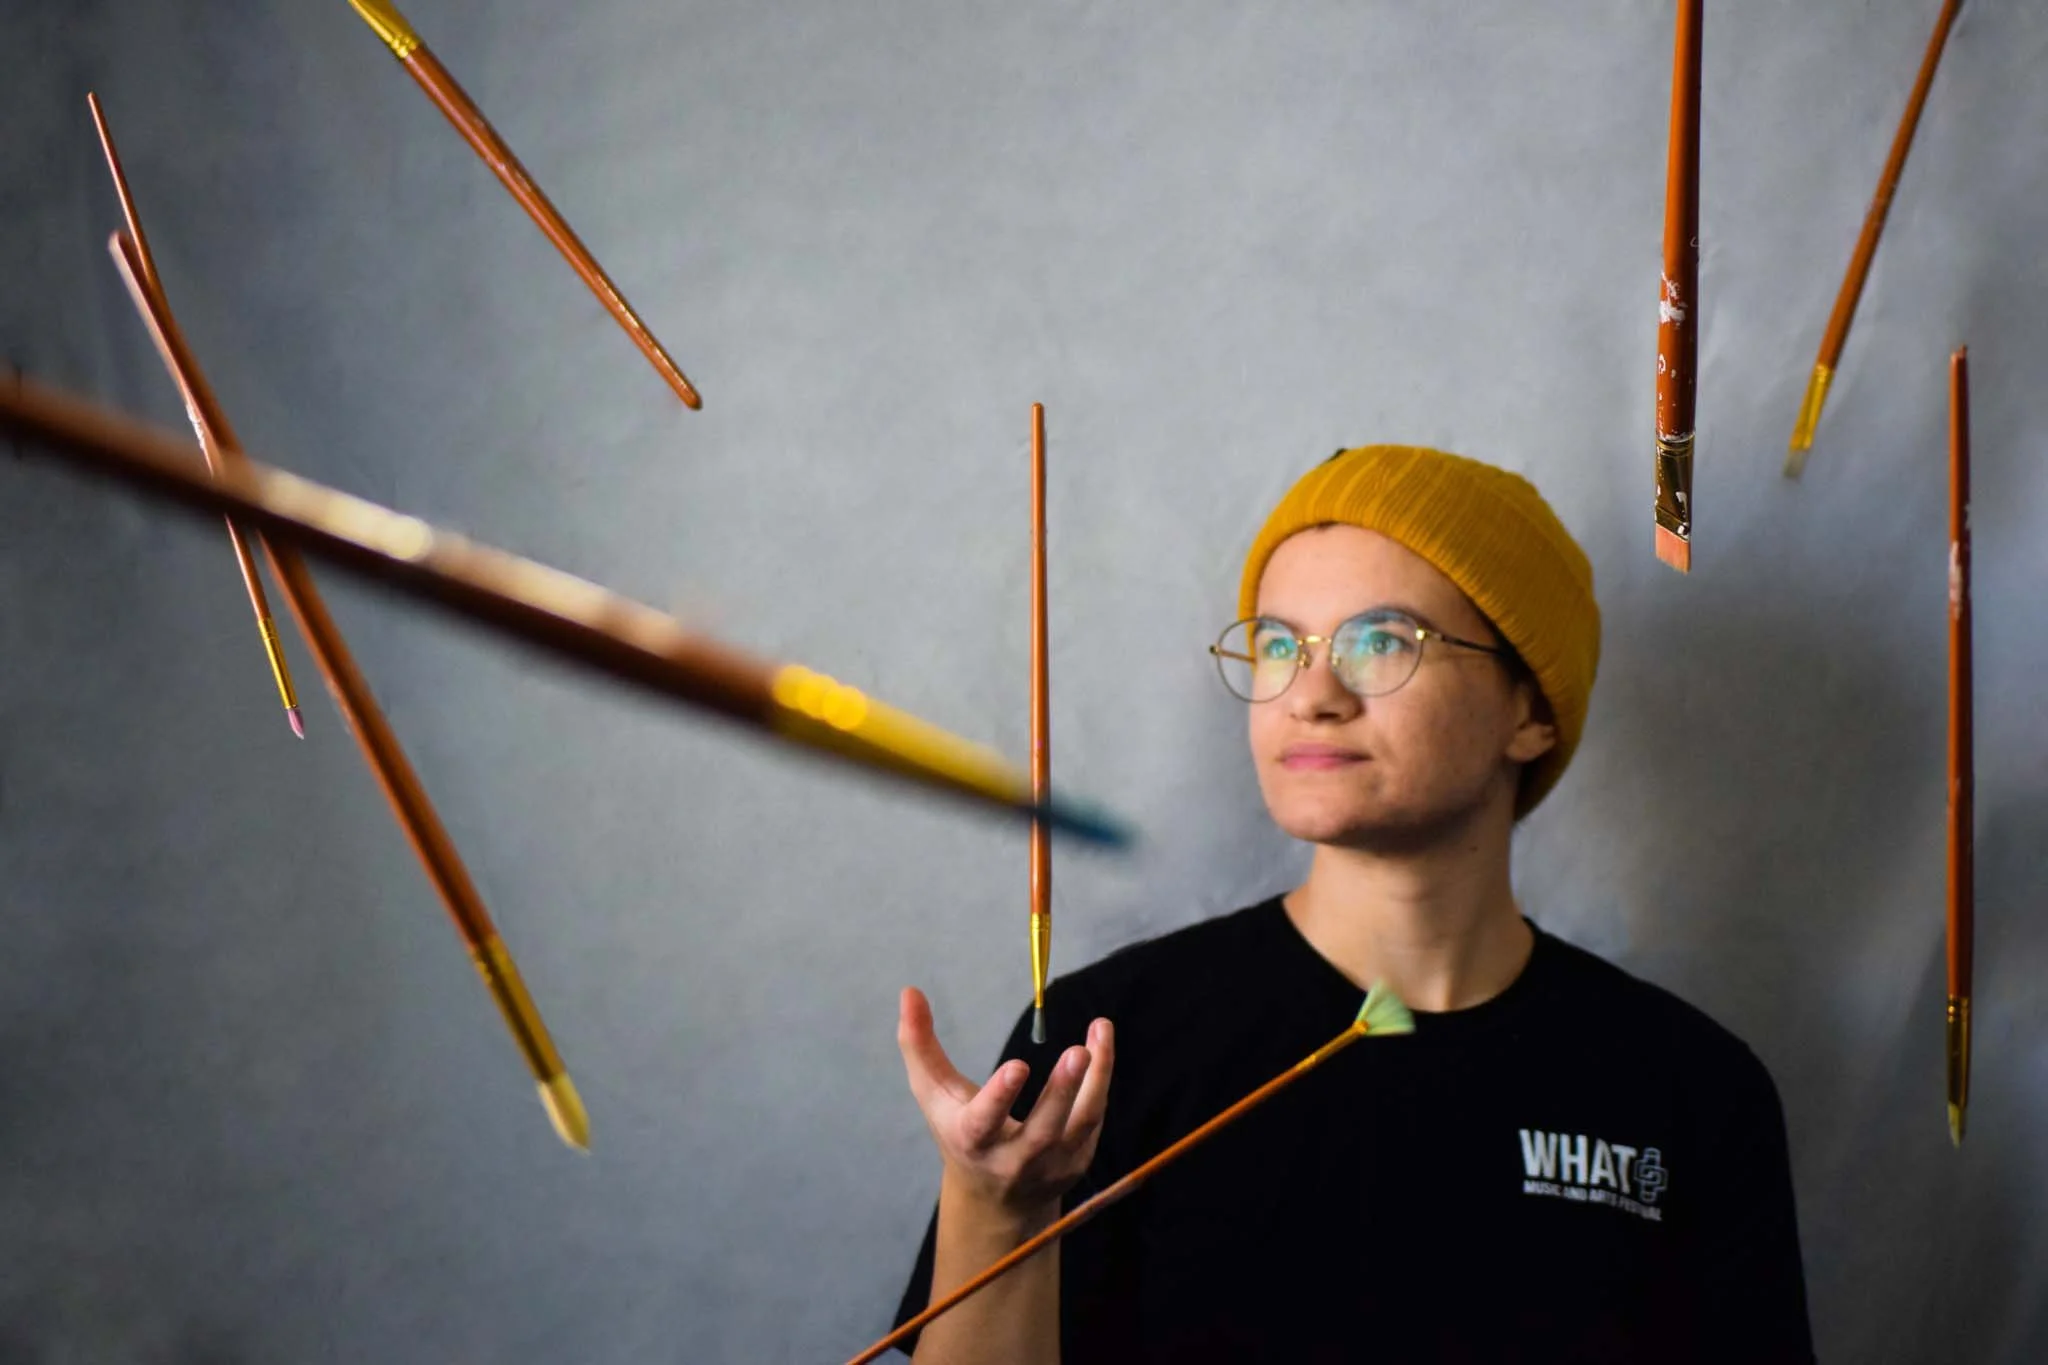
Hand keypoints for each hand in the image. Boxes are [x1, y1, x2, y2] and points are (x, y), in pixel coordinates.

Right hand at [897, 987, 1114, 1221]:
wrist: (995, 1200)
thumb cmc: (959, 1130)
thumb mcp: (934, 1094)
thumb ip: (919, 1044)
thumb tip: (909, 991)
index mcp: (972, 1142)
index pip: (985, 1123)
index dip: (1000, 1097)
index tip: (1018, 1066)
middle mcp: (1013, 1161)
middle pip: (1043, 1131)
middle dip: (1061, 1092)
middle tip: (1077, 1052)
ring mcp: (1050, 1165)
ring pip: (1080, 1124)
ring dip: (1094, 1079)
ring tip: (1099, 1032)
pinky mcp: (1078, 1161)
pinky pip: (1094, 1117)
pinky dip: (1101, 1079)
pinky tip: (1101, 1042)